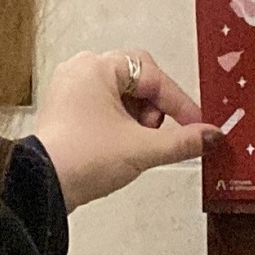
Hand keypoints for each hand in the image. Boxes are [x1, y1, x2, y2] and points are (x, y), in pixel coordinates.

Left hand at [33, 50, 221, 211]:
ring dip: (138, 118)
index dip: (179, 103)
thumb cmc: (80, 159)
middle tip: (158, 133)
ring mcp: (70, 92)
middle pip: (137, 81)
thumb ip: (183, 141)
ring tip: (137, 144)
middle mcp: (80, 72)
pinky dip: (120, 125)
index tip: (195, 125)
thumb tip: (211, 137)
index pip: (153, 76)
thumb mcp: (142, 149)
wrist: (43, 186)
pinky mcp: (66, 113)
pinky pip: (104, 110)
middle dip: (155, 108)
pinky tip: (122, 147)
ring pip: (121, 96)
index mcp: (96, 67)